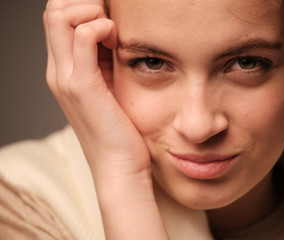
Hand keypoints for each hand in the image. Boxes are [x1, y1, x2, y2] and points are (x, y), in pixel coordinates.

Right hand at [43, 0, 167, 238]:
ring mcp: (66, 77)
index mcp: (64, 71)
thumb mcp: (109, 90)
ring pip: (60, 16)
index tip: (110, 20)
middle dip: (83, 3)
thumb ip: (104, 63)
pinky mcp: (83, 86)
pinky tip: (117, 40)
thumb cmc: (119, 131)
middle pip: (53, 11)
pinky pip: (84, 36)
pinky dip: (101, 27)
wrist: (118, 167)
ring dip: (91, 11)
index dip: (82, 8)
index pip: (58, 18)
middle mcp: (58, 71)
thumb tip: (114, 35)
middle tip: (111, 19)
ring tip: (114, 32)